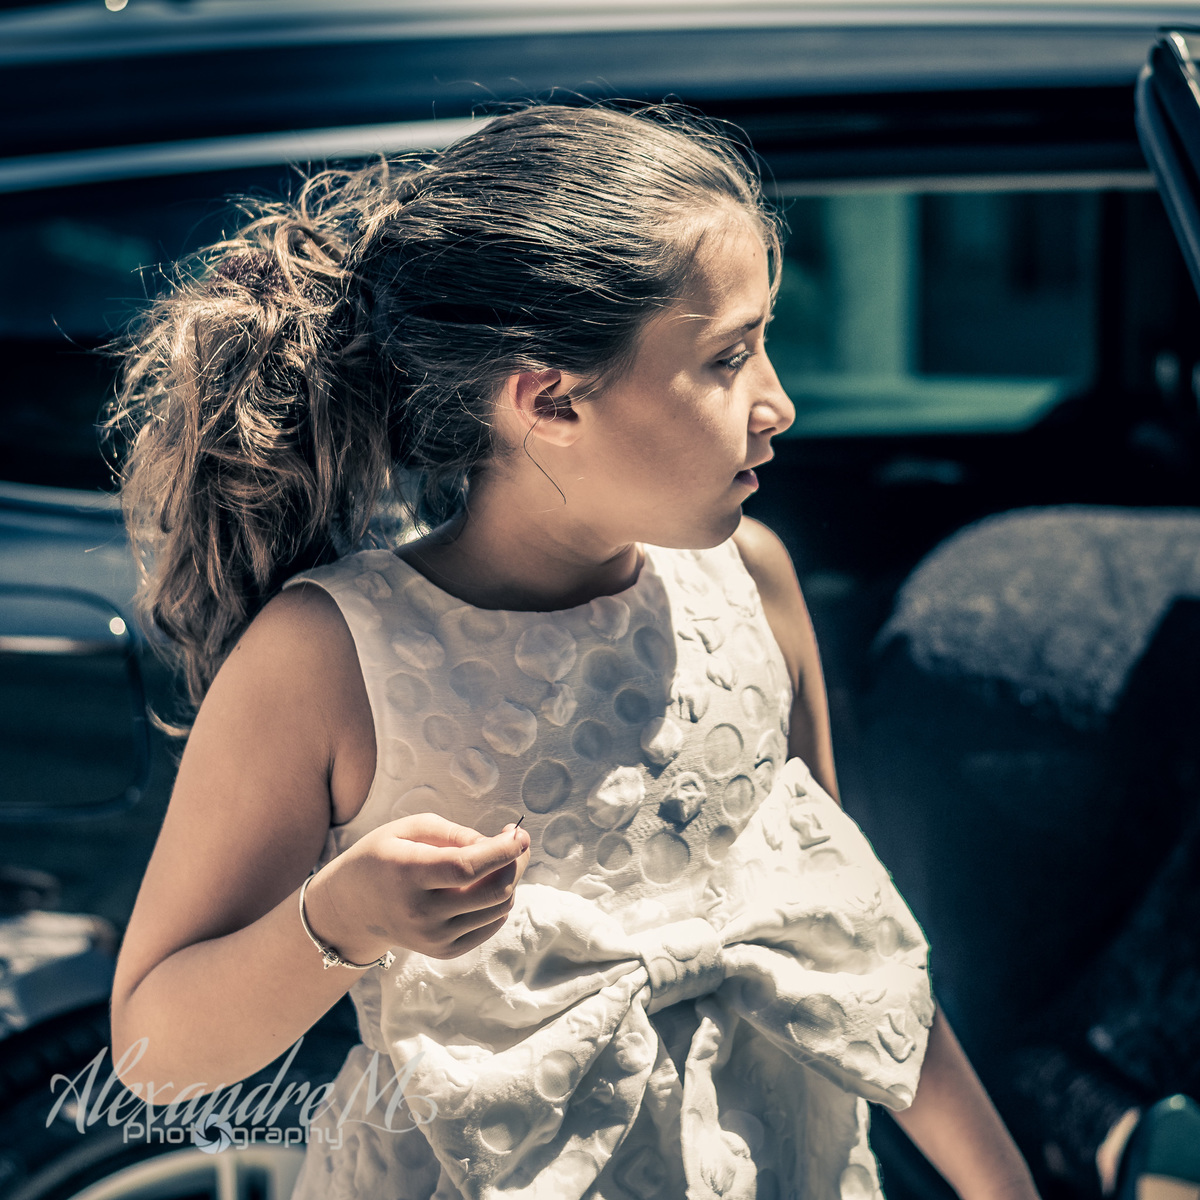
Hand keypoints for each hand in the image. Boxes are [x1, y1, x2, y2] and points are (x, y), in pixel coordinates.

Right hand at [303, 813, 530, 961]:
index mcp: (408, 875)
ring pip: (499, 909)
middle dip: (516, 863)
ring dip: (510, 880)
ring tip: (499, 860)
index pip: (467, 867)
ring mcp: (434, 937)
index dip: (502, 851)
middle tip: (517, 842)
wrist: (351, 908)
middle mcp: (422, 912)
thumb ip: (454, 833)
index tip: (520, 833)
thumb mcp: (407, 829)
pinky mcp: (444, 951)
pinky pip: (491, 925)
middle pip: (493, 892)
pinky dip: (499, 902)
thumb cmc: (382, 857)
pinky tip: (486, 884)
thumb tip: (497, 844)